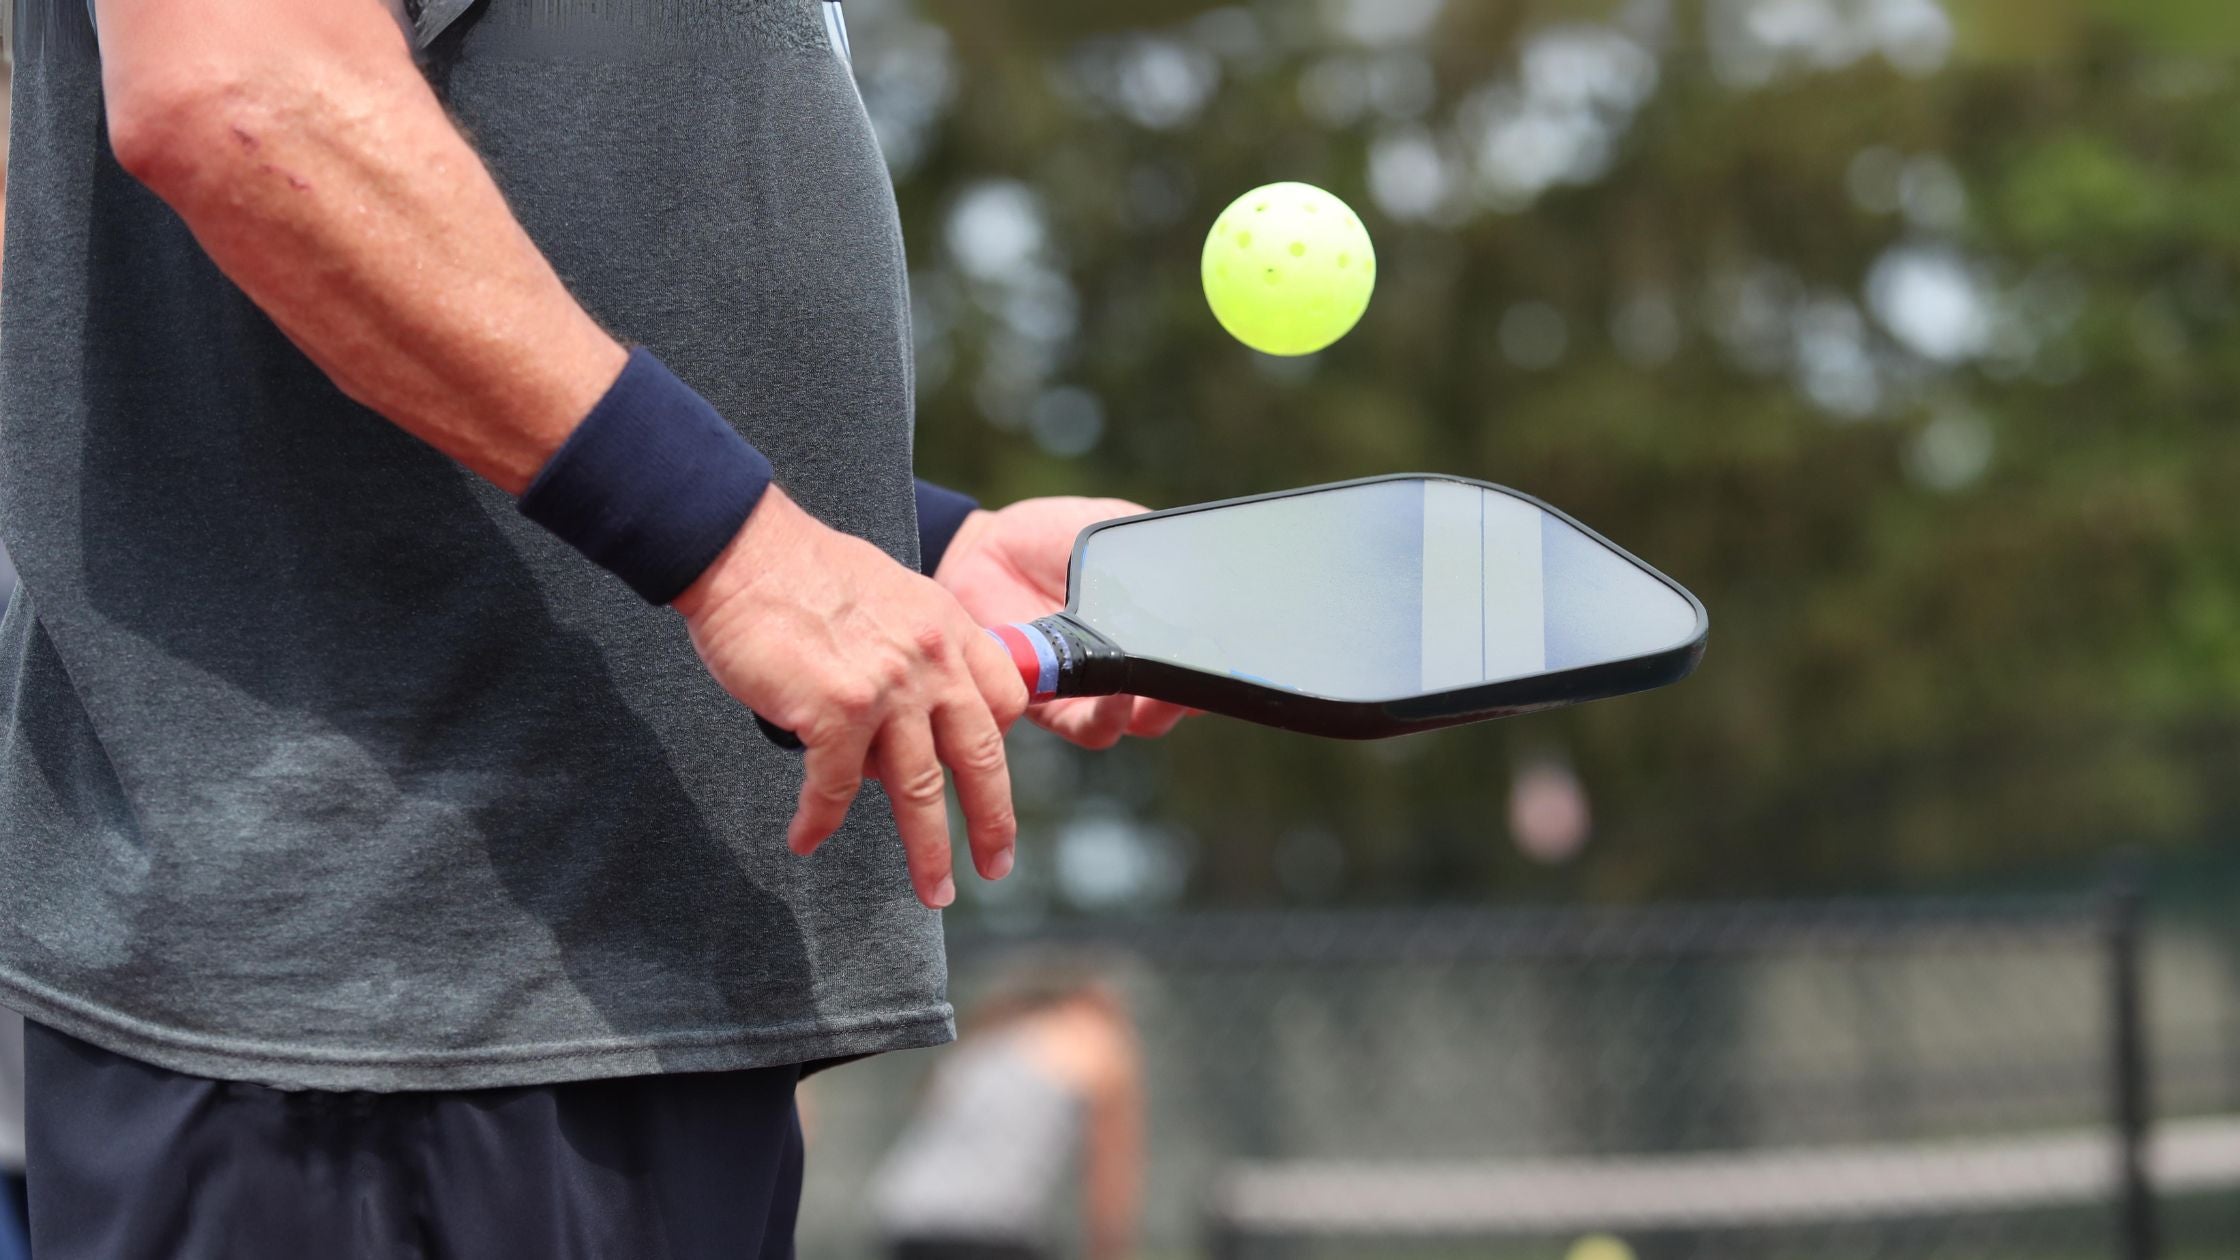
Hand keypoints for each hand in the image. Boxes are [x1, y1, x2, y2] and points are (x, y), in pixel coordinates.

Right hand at [674, 486, 1028, 907]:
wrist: (744, 550)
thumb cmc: (803, 571)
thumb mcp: (891, 595)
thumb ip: (916, 648)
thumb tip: (911, 709)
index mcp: (949, 628)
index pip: (1003, 700)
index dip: (996, 743)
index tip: (987, 778)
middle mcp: (931, 660)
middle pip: (980, 758)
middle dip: (994, 822)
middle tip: (996, 864)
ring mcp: (888, 688)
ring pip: (920, 790)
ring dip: (927, 851)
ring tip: (933, 890)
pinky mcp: (835, 711)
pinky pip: (834, 787)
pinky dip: (818, 820)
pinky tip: (805, 839)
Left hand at [934, 497, 1190, 748]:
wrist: (987, 547)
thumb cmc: (1052, 540)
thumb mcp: (1114, 534)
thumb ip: (1152, 556)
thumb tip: (1196, 572)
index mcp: (1146, 632)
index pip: (1192, 664)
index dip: (1214, 669)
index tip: (1231, 656)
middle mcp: (1123, 669)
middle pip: (1172, 704)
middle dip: (1192, 696)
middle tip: (1200, 678)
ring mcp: (1087, 690)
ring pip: (1136, 724)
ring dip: (1157, 713)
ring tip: (1163, 690)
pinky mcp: (1048, 703)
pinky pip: (1087, 726)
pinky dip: (1109, 716)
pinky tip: (1115, 691)